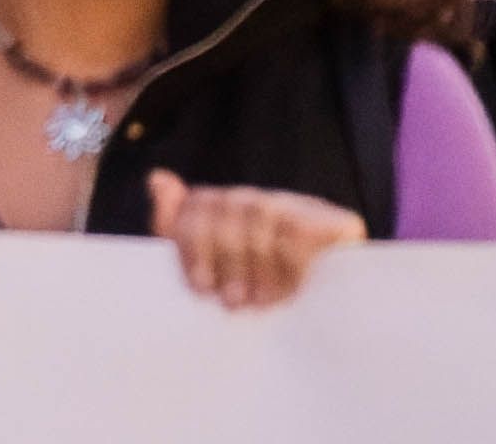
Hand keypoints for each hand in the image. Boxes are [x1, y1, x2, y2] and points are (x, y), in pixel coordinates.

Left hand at [147, 172, 364, 310]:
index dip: (194, 246)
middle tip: (233, 302)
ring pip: (261, 223)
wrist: (336, 316)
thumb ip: (176, 228)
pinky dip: (290, 263)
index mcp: (226, 209)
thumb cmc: (257, 297)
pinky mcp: (337, 223)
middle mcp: (259, 202)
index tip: (201, 287)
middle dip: (228, 264)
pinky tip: (291, 286)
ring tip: (260, 301)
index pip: (198, 207)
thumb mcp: (211, 272)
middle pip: (228, 216)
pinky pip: (299, 233)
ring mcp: (299, 207)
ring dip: (259, 270)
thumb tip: (158, 179)